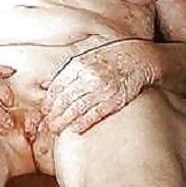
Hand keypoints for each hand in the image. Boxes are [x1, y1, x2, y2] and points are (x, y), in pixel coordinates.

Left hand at [40, 40, 154, 134]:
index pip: (58, 85)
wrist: (139, 58)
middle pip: (65, 98)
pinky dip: (83, 123)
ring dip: (64, 121)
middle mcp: (88, 76)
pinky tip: (75, 129)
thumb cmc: (112, 58)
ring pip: (76, 108)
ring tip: (56, 129)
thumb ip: (73, 70)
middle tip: (49, 123)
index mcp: (79, 64)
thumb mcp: (89, 56)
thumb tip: (54, 85)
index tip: (46, 110)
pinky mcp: (114, 99)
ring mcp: (101, 88)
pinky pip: (94, 114)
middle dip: (54, 113)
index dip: (50, 100)